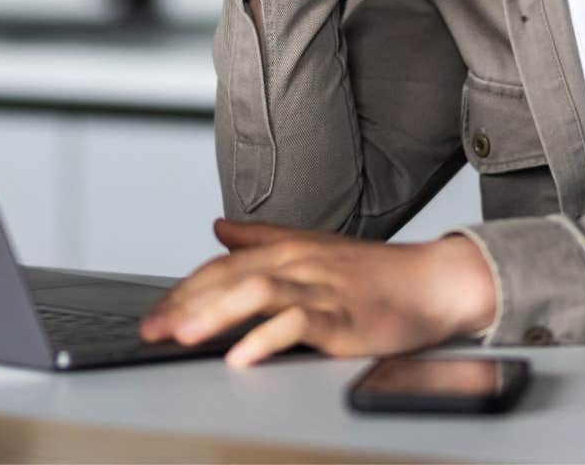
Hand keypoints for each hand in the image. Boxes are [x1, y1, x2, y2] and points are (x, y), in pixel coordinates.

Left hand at [137, 217, 495, 366]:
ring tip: (185, 337)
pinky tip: (243, 356)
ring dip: (217, 314)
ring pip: (258, 292)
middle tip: (152, 330)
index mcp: (285, 250)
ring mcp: (320, 288)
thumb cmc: (373, 272)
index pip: (219, 268)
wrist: (433, 282)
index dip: (182, 292)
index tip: (153, 316)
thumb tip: (219, 228)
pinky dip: (267, 339)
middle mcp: (297, 264)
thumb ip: (261, 237)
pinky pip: (299, 324)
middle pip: (229, 278)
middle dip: (184, 305)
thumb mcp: (311, 247)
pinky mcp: (343, 316)